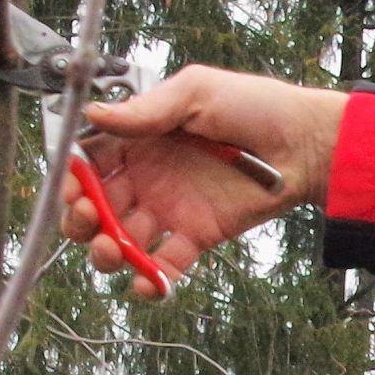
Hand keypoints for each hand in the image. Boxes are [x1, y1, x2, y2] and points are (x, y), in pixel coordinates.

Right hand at [67, 66, 345, 282]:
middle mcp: (146, 176)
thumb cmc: (255, 105)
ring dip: (106, 252)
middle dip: (81, 219)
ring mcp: (168, 209)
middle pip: (95, 207)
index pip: (88, 163)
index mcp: (139, 139)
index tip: (69, 188)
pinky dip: (150, 281)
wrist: (305, 143)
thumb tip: (92, 114)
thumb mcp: (195, 93)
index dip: (71, 178)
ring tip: (113, 251)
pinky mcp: (195, 236)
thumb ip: (146, 110)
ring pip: (120, 240)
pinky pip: (163, 265)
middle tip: (90, 219)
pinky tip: (147, 282)